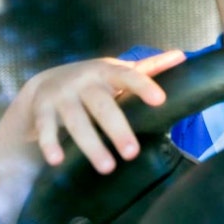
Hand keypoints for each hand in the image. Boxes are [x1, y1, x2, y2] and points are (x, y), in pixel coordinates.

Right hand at [26, 50, 185, 173]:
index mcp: (106, 71)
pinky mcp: (42, 109)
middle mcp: (84, 82)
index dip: (143, 86)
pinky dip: (49, 144)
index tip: (160, 100)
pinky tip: (57, 161)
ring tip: (107, 167)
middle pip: (102, 106)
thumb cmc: (93, 81)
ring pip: (76, 121)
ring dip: (91, 144)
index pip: (128, 76)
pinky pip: (45, 128)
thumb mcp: (117, 71)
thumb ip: (148, 68)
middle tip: (132, 153)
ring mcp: (62, 95)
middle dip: (117, 129)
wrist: (45, 81)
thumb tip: (181, 56)